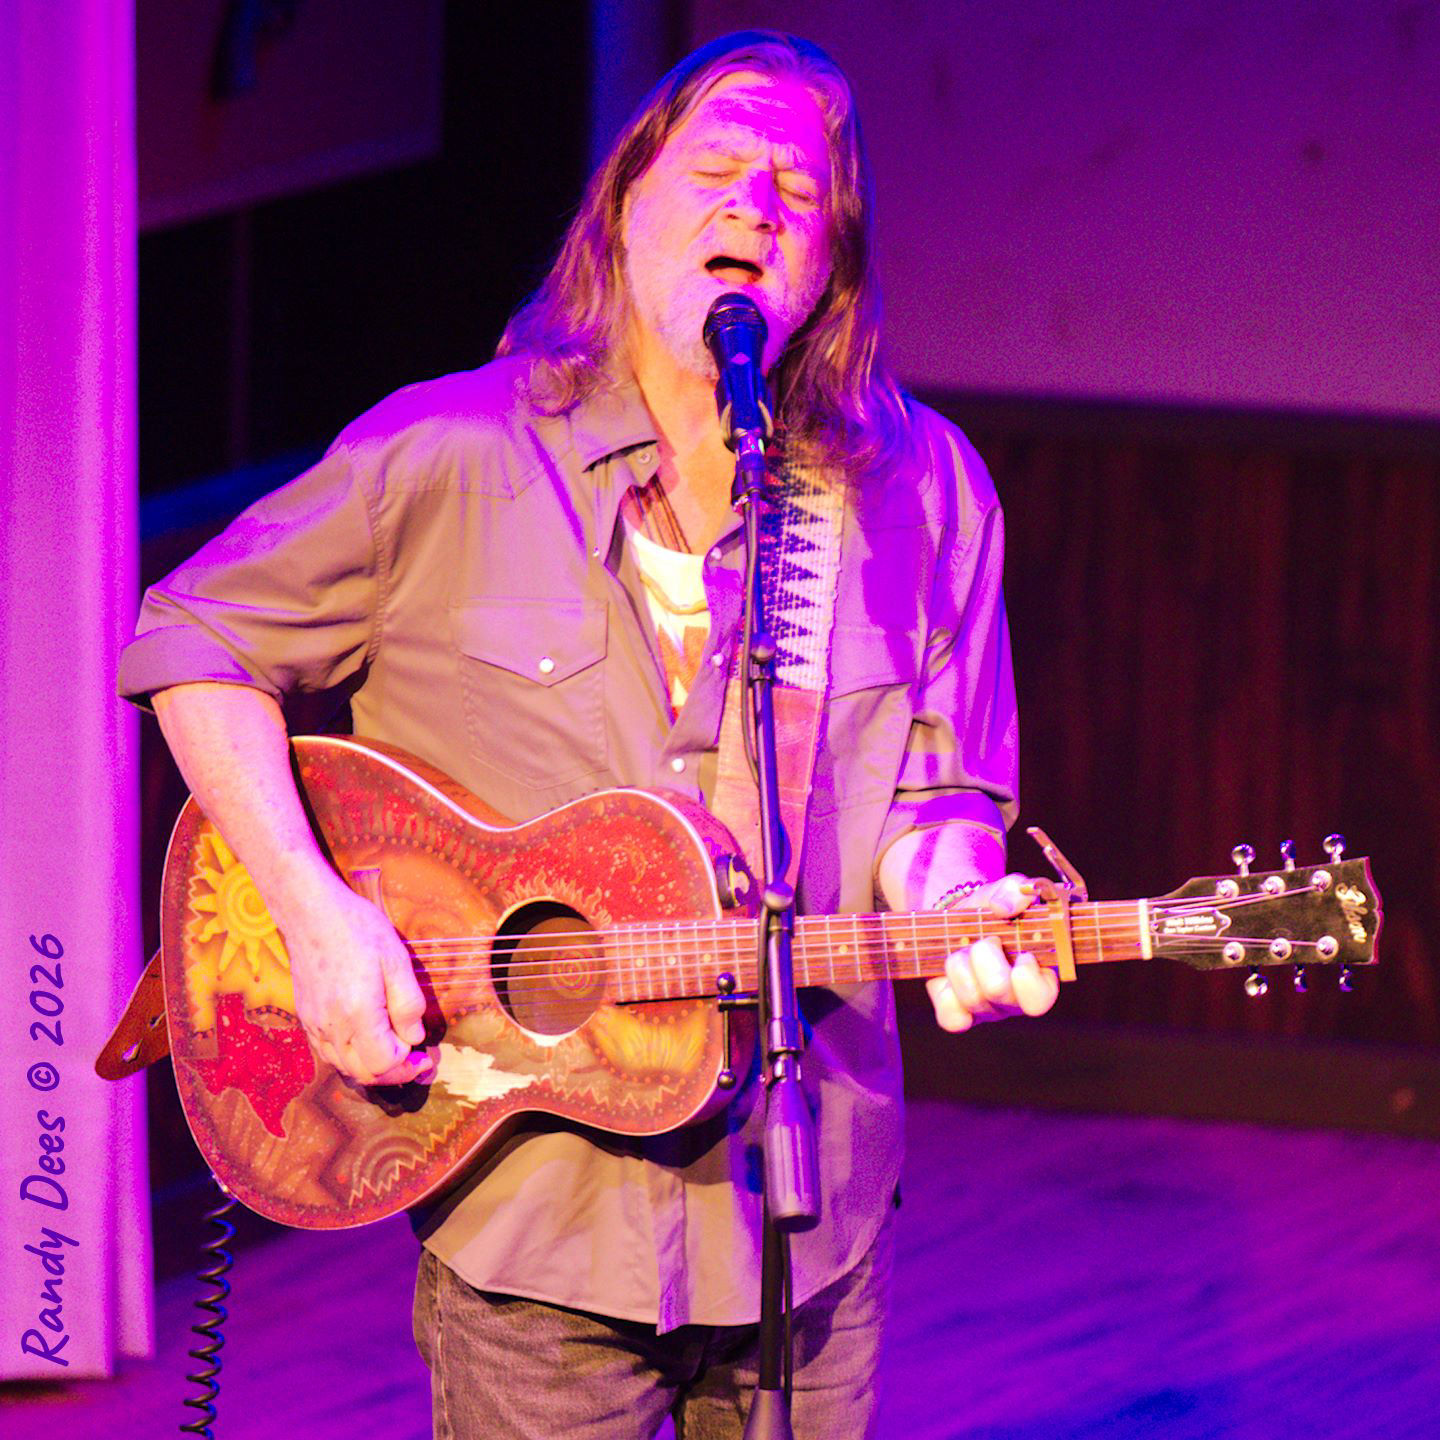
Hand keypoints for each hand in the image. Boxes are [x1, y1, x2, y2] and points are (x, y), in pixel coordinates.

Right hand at [275, 868, 435, 1086]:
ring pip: (344, 1067)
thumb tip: (414, 1037)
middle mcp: (331, 1027)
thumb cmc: (357, 929)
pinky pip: (329, 1053)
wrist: (311, 913)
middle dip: (394, 1073)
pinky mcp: (306, 1018)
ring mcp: (314, 1025)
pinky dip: (352, 1057)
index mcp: (357, 1014)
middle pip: (363, 1073)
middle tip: (416, 1061)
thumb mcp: (396, 960)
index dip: (408, 1064)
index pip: (383, 1063)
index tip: (425, 1056)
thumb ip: (408, 1004)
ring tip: (396, 1052)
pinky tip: (368, 1040)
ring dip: (372, 1068)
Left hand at [925, 873, 1059, 1032]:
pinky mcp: (957, 1015)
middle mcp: (1015, 1001)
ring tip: (963, 949)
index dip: (1027, 978)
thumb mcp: (1005, 892)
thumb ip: (1014, 890)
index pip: (1040, 999)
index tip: (1020, 953)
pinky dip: (945, 990)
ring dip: (961, 964)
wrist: (959, 920)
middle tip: (985, 940)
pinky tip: (951, 970)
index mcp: (1038, 977)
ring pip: (973, 999)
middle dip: (985, 956)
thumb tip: (1007, 905)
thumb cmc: (992, 911)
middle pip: (1000, 994)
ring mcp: (986, 1011)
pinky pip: (951, 1018)